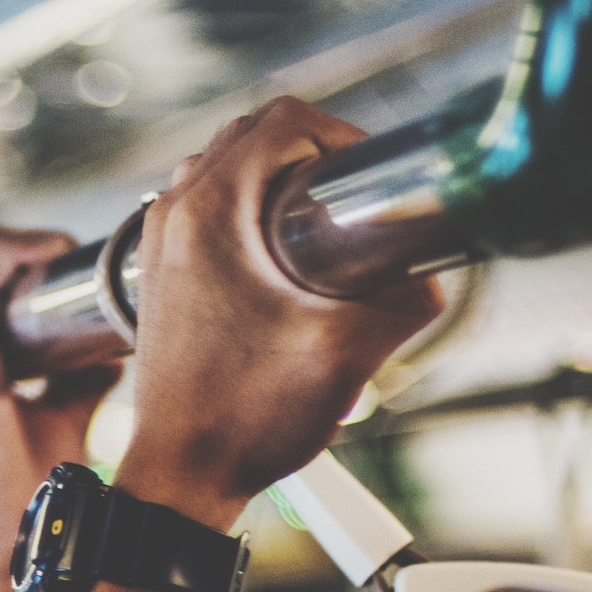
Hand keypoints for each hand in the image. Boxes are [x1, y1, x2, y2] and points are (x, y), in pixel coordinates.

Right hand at [0, 227, 121, 579]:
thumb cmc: (13, 500)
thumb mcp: (51, 421)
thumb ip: (71, 381)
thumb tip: (108, 355)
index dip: (18, 256)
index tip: (69, 266)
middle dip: (26, 247)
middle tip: (77, 262)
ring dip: (25, 248)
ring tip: (68, 259)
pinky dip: (14, 257)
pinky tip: (48, 257)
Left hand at [118, 98, 441, 526]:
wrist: (184, 472)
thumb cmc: (241, 418)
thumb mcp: (348, 353)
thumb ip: (407, 303)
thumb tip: (433, 277)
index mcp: (209, 212)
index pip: (283, 120)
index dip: (342, 133)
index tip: (370, 176)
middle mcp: (173, 215)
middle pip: (249, 134)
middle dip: (311, 151)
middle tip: (355, 198)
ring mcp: (159, 243)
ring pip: (222, 168)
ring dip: (275, 179)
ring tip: (324, 225)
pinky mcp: (160, 273)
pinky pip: (204, 209)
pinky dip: (246, 210)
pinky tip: (284, 258)